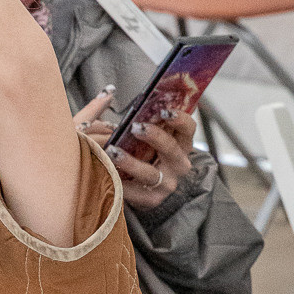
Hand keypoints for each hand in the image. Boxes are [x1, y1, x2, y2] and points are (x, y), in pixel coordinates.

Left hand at [82, 112, 196, 212]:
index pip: (188, 128)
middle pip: (170, 148)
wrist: (144, 189)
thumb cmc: (145, 154)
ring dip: (131, 162)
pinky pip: (133, 192)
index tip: (163, 110)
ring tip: (113, 152)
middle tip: (135, 127)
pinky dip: (118, 181)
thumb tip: (111, 92)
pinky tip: (105, 172)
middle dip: (154, 136)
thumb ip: (143, 118)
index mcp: (181, 145)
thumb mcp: (150, 137)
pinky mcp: (151, 201)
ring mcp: (166, 184)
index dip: (179, 119)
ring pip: (150, 173)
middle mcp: (178, 164)